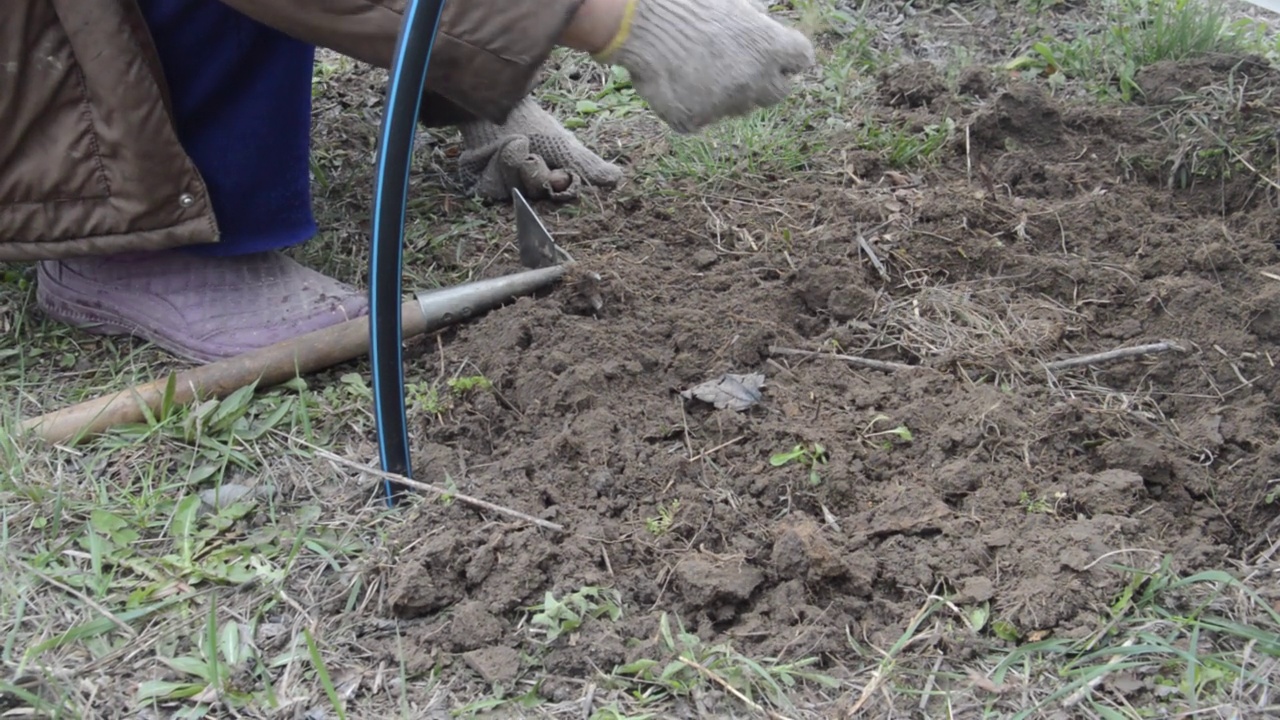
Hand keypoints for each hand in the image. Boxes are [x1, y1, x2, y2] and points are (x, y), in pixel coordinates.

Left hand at [457, 97, 623, 201]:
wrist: (494, 107)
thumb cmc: (532, 123)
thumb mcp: (562, 144)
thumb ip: (587, 164)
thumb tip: (616, 178)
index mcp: (555, 180)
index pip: (563, 195)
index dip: (559, 184)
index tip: (559, 173)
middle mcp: (533, 188)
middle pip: (537, 195)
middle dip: (534, 173)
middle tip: (530, 153)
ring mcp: (508, 189)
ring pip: (513, 192)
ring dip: (512, 164)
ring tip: (512, 142)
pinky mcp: (485, 186)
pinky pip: (490, 190)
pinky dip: (494, 169)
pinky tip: (492, 152)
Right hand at [594, 0, 814, 132]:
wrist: (640, 21)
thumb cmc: (687, 3)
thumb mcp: (734, 1)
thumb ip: (756, 16)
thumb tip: (765, 16)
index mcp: (771, 47)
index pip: (801, 59)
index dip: (786, 57)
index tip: (773, 53)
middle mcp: (756, 81)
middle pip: (778, 92)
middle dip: (764, 81)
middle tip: (738, 65)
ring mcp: (726, 105)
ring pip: (738, 107)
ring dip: (728, 92)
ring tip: (698, 65)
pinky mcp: (696, 120)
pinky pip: (703, 117)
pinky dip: (693, 104)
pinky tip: (676, 81)